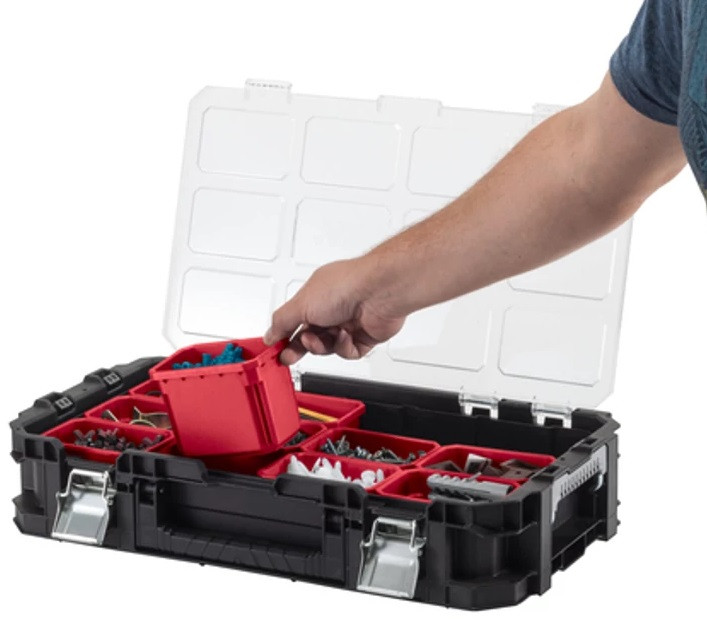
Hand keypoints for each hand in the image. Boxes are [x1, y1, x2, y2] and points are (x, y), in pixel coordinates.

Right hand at [263, 258, 404, 364]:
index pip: (294, 320)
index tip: (274, 348)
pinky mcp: (365, 336)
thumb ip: (282, 322)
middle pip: (310, 336)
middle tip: (289, 356)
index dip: (283, 335)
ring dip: (323, 345)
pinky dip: (344, 346)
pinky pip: (348, 352)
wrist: (379, 292)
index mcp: (315, 296)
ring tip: (323, 337)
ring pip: (328, 347)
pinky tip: (345, 335)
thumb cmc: (346, 286)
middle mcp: (333, 308)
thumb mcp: (301, 303)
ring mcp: (349, 322)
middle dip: (300, 347)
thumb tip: (269, 334)